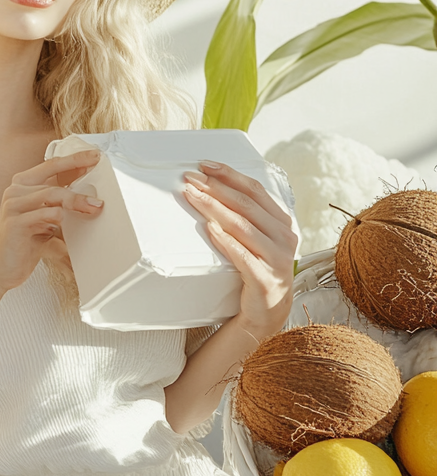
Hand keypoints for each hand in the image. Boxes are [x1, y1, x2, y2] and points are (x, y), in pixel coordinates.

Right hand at [0, 149, 102, 294]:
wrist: (2, 270)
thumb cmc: (26, 244)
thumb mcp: (49, 221)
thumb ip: (64, 207)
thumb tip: (93, 198)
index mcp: (23, 186)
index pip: (51, 165)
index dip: (74, 159)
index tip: (95, 157)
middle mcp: (15, 191)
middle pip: (53, 176)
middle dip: (80, 178)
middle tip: (101, 182)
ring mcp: (12, 206)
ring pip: (50, 193)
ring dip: (76, 200)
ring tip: (94, 207)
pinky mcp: (14, 223)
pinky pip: (42, 214)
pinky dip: (57, 216)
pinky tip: (64, 221)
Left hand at [182, 160, 297, 335]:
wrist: (268, 309)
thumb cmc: (257, 266)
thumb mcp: (257, 237)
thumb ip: (245, 215)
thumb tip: (211, 188)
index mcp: (282, 221)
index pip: (255, 190)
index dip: (229, 175)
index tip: (204, 165)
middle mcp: (284, 236)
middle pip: (246, 205)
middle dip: (216, 188)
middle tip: (190, 179)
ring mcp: (277, 258)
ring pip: (242, 226)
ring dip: (215, 208)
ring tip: (193, 197)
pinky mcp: (265, 278)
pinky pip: (242, 256)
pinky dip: (225, 241)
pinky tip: (209, 230)